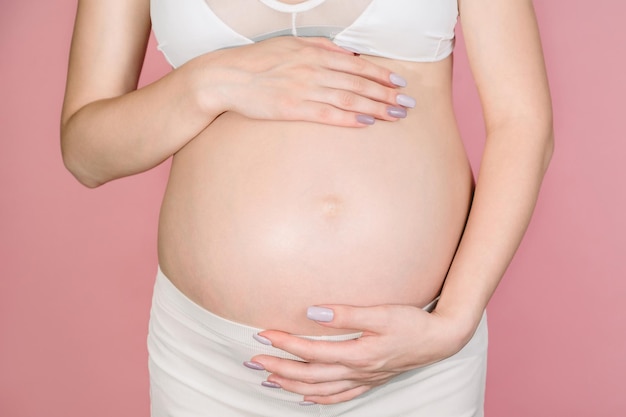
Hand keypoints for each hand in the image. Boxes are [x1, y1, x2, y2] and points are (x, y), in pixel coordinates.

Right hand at [189, 37, 414, 126]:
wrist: (226, 77)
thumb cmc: (258, 60)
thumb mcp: (290, 44)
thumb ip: (321, 47)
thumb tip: (348, 53)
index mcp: (314, 53)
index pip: (356, 65)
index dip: (380, 75)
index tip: (399, 84)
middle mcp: (313, 69)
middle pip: (358, 83)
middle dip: (386, 94)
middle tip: (408, 104)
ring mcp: (304, 89)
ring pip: (349, 98)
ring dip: (376, 107)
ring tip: (396, 115)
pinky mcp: (293, 108)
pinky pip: (328, 114)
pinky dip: (350, 118)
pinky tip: (367, 123)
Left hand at [247, 304, 470, 404]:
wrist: (440, 340)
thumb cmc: (412, 323)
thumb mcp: (382, 313)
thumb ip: (347, 314)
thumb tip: (313, 312)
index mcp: (358, 354)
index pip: (312, 351)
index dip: (286, 344)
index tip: (264, 335)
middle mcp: (357, 371)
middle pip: (310, 375)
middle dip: (279, 368)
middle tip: (253, 360)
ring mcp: (364, 380)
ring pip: (320, 389)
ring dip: (292, 385)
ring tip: (268, 379)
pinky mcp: (370, 381)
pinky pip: (339, 396)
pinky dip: (318, 399)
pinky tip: (305, 397)